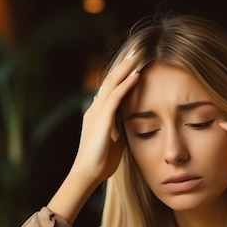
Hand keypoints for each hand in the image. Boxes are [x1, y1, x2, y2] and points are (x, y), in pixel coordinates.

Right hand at [47, 51, 140, 222]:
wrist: (87, 174)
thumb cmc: (101, 162)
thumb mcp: (115, 142)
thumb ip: (121, 130)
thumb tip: (132, 126)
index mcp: (98, 113)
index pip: (111, 89)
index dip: (122, 76)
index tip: (136, 65)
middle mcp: (95, 108)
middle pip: (110, 80)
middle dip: (125, 65)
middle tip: (138, 52)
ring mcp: (97, 112)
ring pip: (112, 83)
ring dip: (127, 68)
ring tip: (140, 56)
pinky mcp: (102, 119)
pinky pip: (115, 97)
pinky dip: (126, 84)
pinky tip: (137, 75)